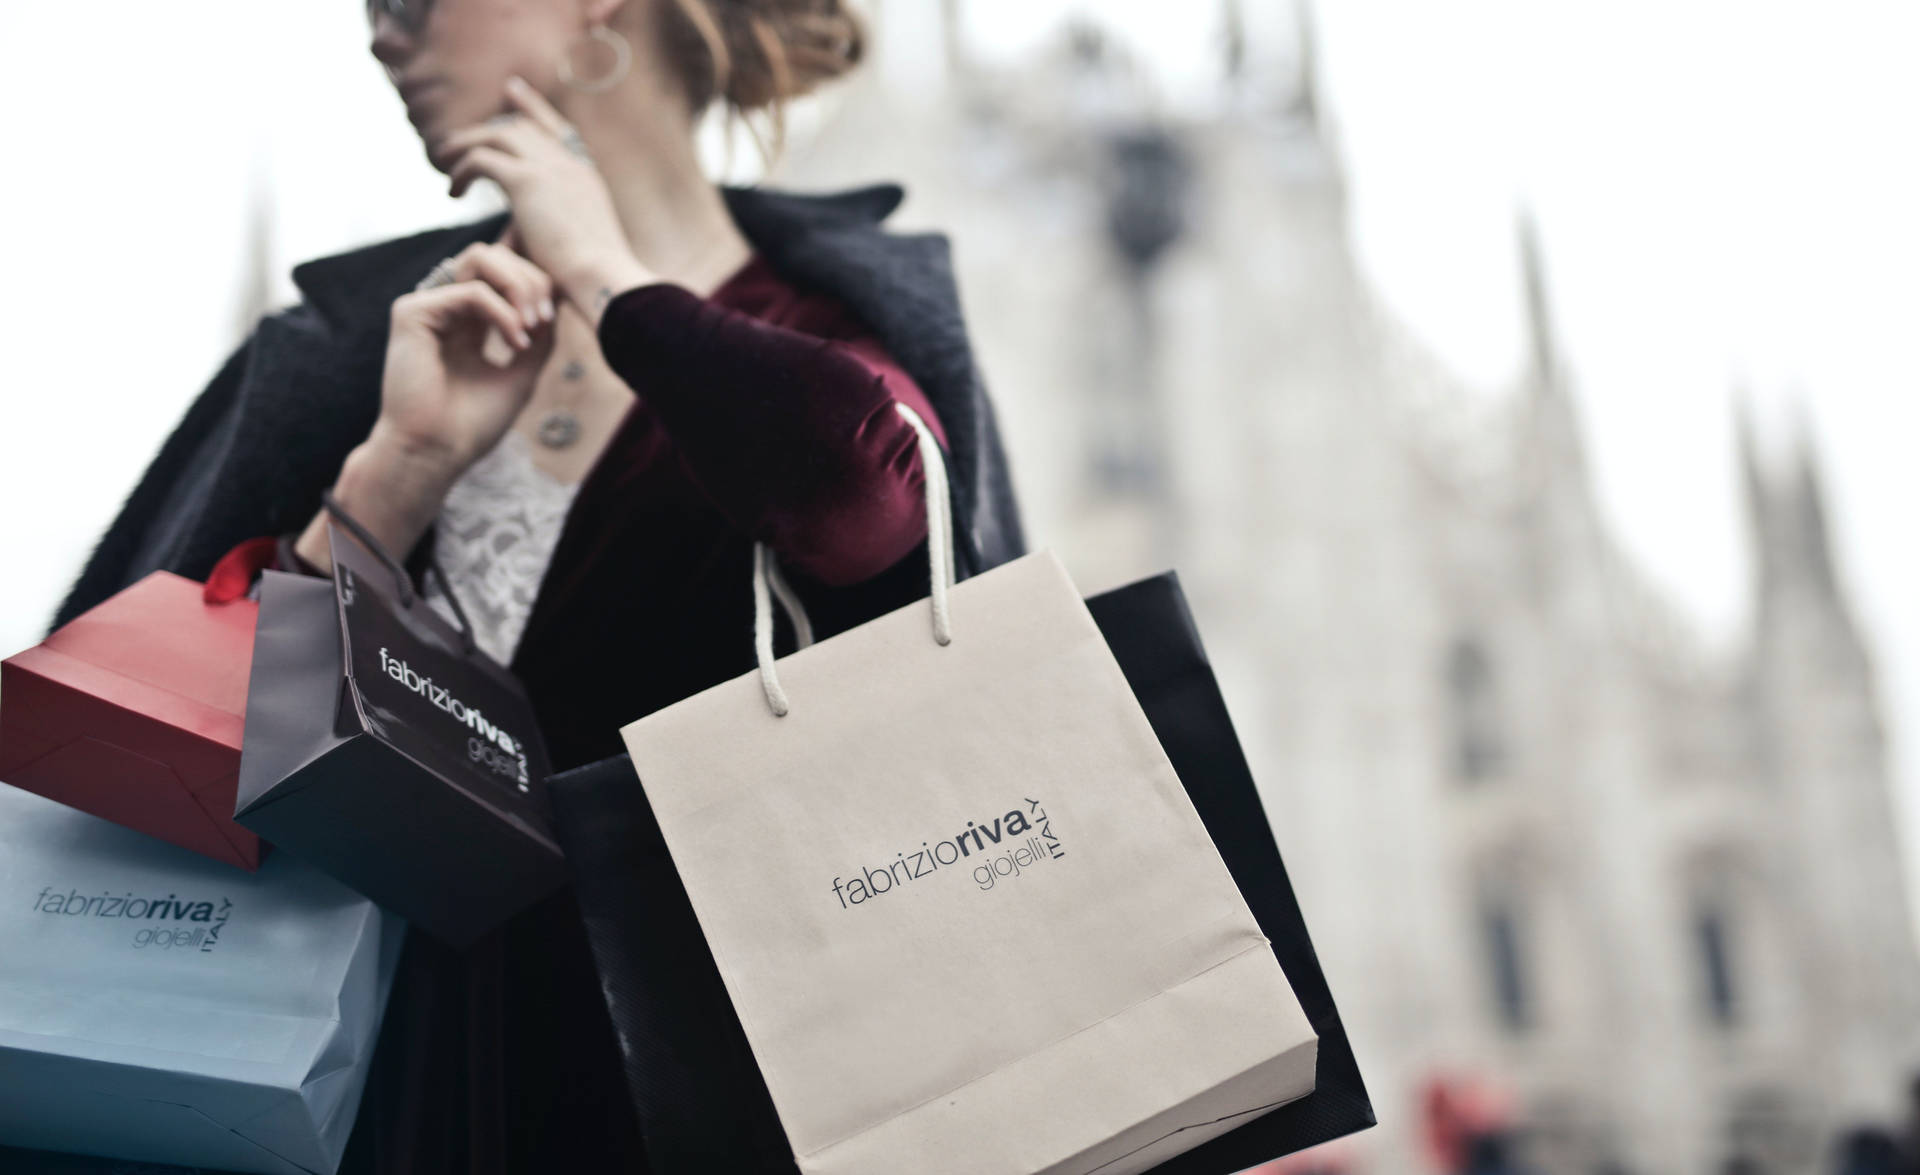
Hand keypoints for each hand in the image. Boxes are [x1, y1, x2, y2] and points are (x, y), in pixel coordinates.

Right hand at [292, 243, 555, 569]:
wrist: (438, 453)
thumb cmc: (473, 424)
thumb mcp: (523, 372)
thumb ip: (539, 335)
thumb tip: (558, 297)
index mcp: (468, 321)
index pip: (503, 274)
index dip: (536, 283)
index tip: (552, 319)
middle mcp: (446, 309)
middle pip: (494, 256)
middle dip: (531, 279)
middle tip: (545, 319)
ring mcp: (427, 307)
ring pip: (480, 259)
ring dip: (519, 286)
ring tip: (533, 325)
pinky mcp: (412, 313)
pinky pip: (471, 291)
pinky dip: (503, 312)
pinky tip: (515, 342)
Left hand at [439, 77, 651, 314]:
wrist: (602, 277)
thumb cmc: (592, 279)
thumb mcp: (577, 244)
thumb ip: (551, 227)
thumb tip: (520, 235)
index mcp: (586, 176)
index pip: (557, 127)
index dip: (533, 107)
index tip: (512, 91)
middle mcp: (570, 164)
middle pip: (522, 126)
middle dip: (488, 128)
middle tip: (458, 142)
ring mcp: (550, 168)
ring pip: (497, 134)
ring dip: (466, 144)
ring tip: (444, 162)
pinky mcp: (527, 181)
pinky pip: (481, 160)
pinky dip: (462, 172)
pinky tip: (454, 192)